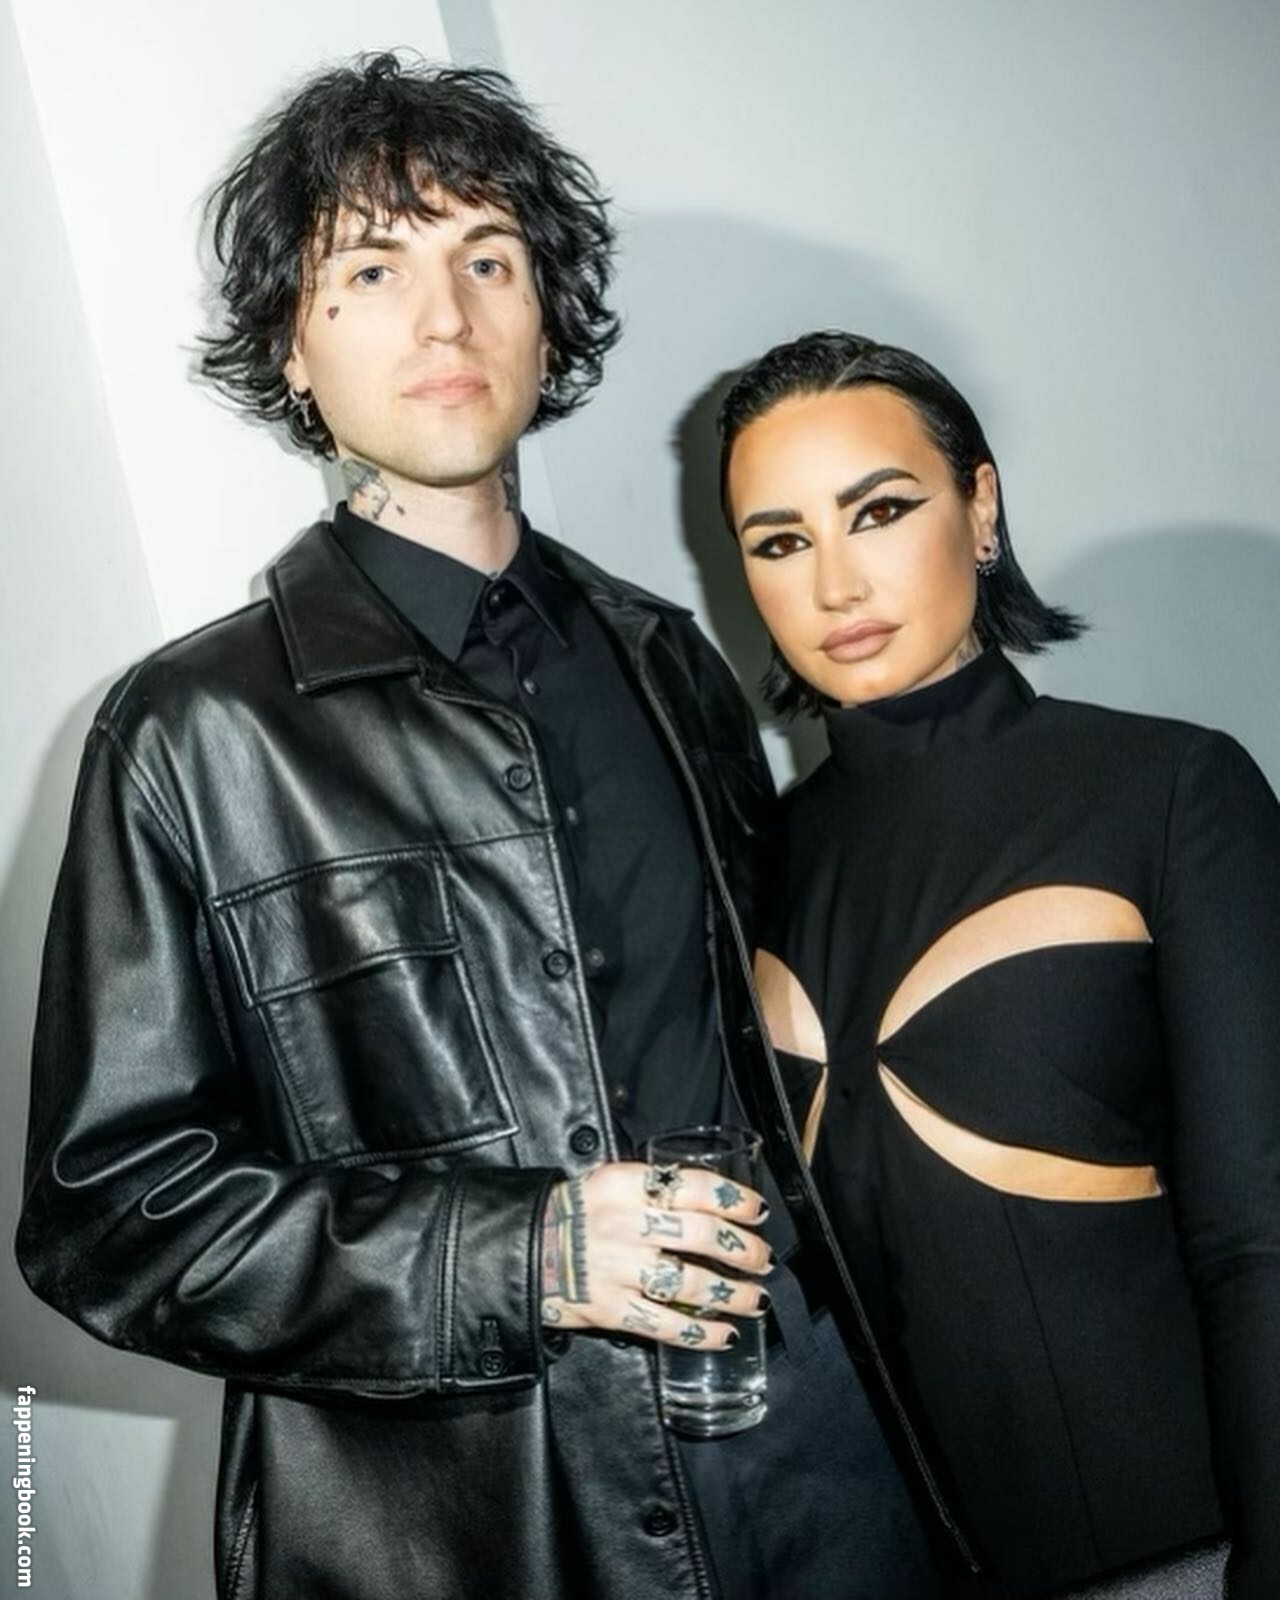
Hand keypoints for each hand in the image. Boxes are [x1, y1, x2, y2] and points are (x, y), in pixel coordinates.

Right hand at [540, 1161, 772, 1348]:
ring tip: (755, 1299)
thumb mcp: (608, 1181)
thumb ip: (653, 1187)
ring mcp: (617, 1269)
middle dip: (743, 1250)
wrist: (523, 1248)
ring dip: (733, 1294)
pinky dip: (700, 1332)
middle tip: (762, 1259)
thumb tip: (713, 1200)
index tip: (757, 1212)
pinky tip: (725, 1334)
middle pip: (702, 1235)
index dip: (734, 1200)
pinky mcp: (609, 1309)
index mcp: (626, 1184)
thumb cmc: (575, 1213)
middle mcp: (625, 1224)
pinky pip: (665, 1324)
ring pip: (692, 1283)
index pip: (693, 1186)